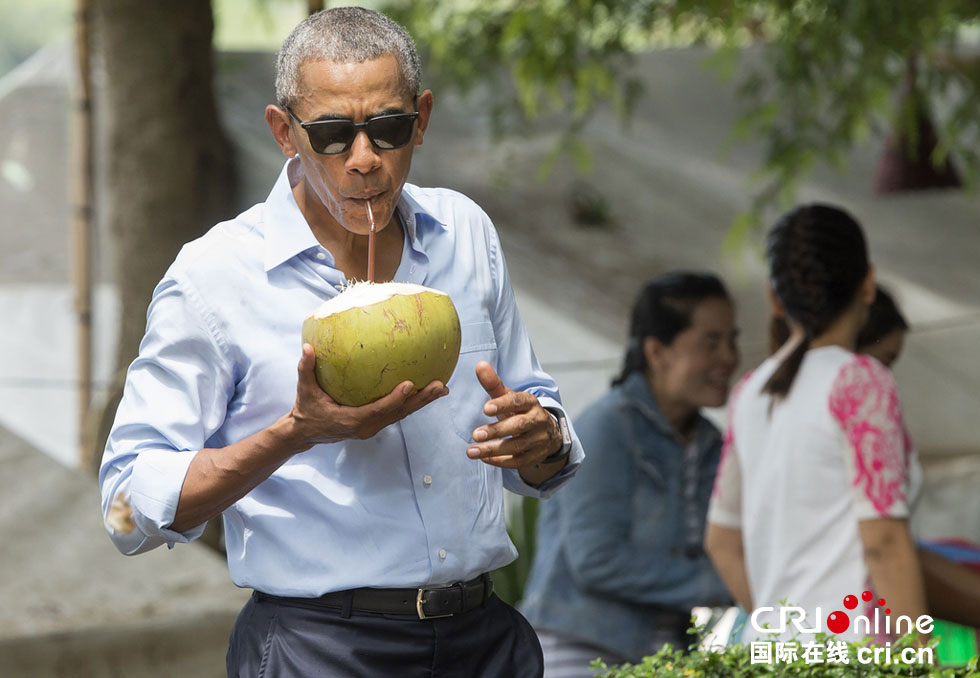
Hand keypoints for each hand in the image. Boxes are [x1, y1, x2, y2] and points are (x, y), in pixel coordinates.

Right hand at [288, 343, 448, 446]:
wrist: (306, 433)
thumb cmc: (306, 409)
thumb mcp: (304, 389)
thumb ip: (306, 368)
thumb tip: (307, 347)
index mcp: (352, 420)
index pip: (379, 410)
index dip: (395, 399)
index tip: (410, 385)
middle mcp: (366, 427)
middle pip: (399, 414)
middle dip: (421, 400)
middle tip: (440, 386)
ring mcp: (372, 427)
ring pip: (402, 414)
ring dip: (423, 402)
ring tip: (442, 388)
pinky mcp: (375, 424)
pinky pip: (397, 413)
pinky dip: (413, 402)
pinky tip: (426, 390)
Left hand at [465, 361, 561, 468]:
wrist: (547, 432)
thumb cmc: (521, 412)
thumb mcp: (509, 397)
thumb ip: (494, 384)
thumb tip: (479, 365)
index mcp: (530, 402)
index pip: (517, 401)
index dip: (502, 404)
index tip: (485, 408)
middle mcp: (537, 420)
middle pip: (518, 425)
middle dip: (497, 430)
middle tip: (476, 434)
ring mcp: (539, 439)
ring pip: (517, 445)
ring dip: (493, 449)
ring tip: (472, 451)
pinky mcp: (536, 456)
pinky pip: (518, 461)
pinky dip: (500, 461)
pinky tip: (484, 458)